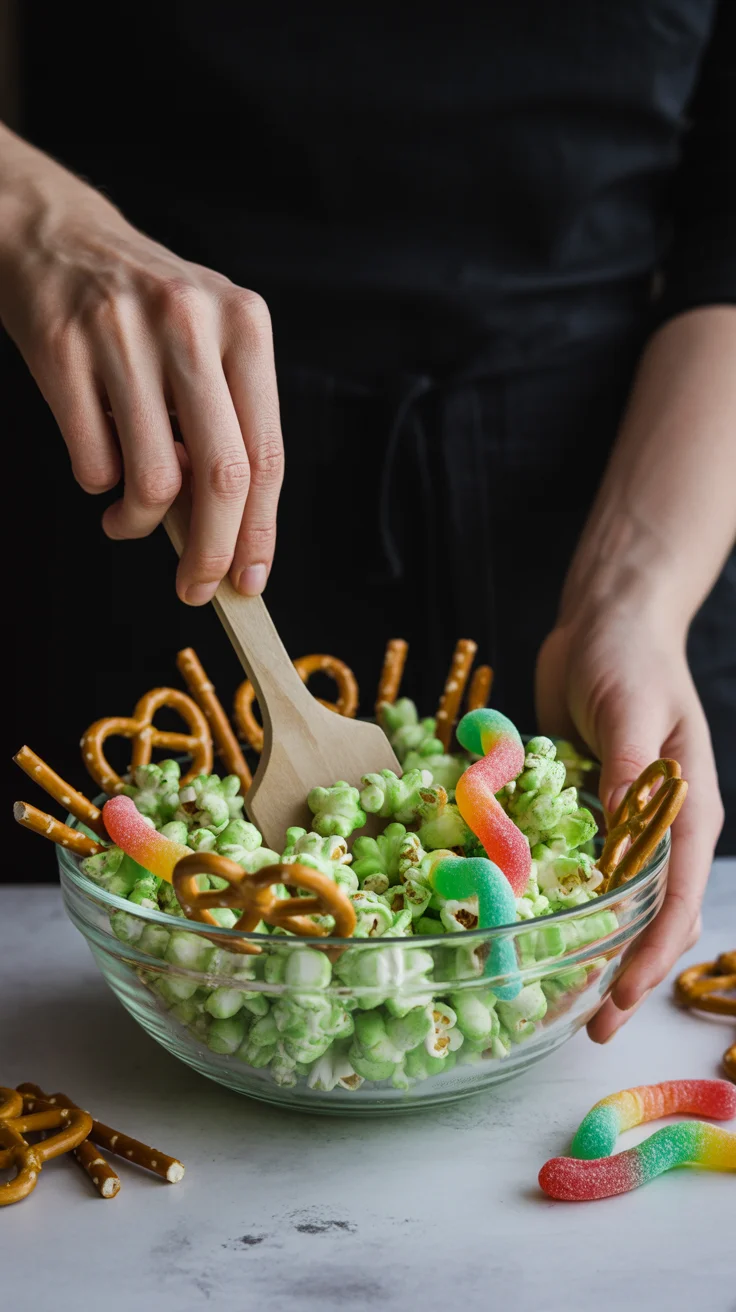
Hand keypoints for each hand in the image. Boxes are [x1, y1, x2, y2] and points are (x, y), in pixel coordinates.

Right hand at [0, 146, 282, 602]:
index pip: (266, 453)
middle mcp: (190, 321)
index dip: (261, 530)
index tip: (251, 579)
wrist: (54, 237)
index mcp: (244, 323)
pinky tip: (99, 465)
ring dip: (141, 524)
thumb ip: (225, 426)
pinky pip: (92, 464)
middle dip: (210, 551)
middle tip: (195, 587)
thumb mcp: (206, 344)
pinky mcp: (61, 349)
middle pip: (221, 475)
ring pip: (152, 480)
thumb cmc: (145, 311)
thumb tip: (229, 535)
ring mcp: (122, 332)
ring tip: (128, 520)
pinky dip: (99, 487)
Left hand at [536, 601, 722, 1042]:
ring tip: (554, 993)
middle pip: (650, 916)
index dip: (652, 953)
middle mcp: (658, 827)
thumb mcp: (633, 709)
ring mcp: (620, 822)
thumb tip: (624, 835)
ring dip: (589, 947)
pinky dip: (557, 901)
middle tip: (586, 1022)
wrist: (604, 622)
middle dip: (623, 971)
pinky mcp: (583, 809)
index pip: (678, 898)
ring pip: (612, 903)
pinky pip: (573, 867)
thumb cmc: (631, 658)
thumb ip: (632, 770)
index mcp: (688, 809)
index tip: (620, 996)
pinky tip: (525, 928)